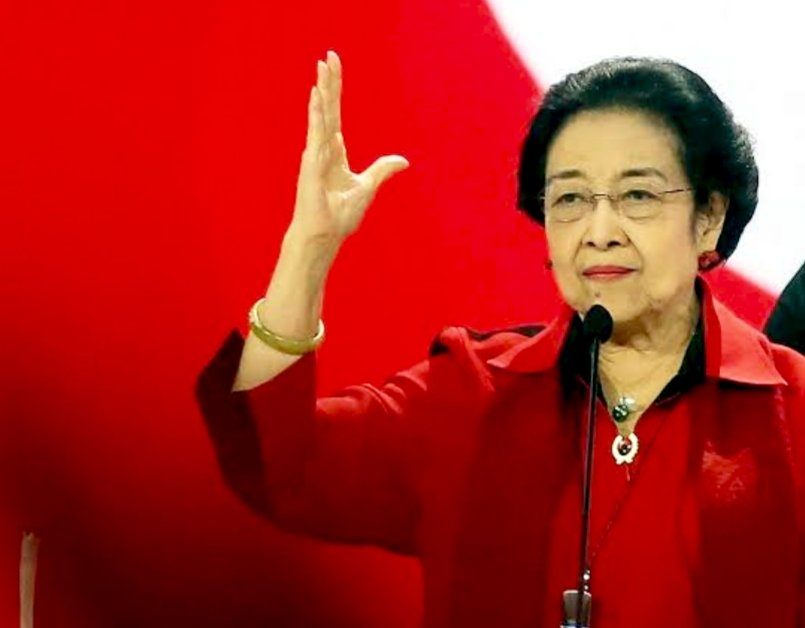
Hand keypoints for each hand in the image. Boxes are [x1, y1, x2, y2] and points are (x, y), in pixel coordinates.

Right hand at [289, 51, 408, 247]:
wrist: (326, 235)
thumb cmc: (339, 215)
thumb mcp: (367, 187)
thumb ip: (382, 170)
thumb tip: (403, 160)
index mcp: (333, 152)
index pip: (334, 115)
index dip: (335, 90)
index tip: (333, 66)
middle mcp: (322, 149)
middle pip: (327, 109)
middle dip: (329, 82)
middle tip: (329, 56)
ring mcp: (315, 155)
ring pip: (321, 116)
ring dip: (322, 91)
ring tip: (322, 67)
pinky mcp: (312, 165)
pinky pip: (315, 135)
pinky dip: (316, 115)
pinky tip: (317, 96)